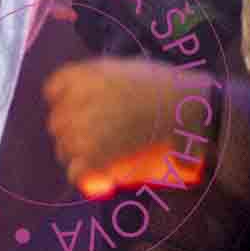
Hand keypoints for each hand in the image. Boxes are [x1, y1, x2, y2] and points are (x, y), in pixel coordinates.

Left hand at [45, 55, 213, 195]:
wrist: (196, 115)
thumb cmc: (171, 92)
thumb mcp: (128, 70)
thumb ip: (101, 83)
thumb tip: (93, 101)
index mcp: (82, 76)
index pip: (53, 92)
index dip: (67, 105)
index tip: (86, 115)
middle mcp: (74, 101)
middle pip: (58, 124)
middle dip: (77, 134)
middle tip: (107, 144)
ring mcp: (81, 132)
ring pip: (64, 150)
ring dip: (84, 158)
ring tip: (114, 160)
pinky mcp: (95, 160)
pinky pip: (77, 174)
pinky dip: (90, 179)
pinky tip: (109, 179)